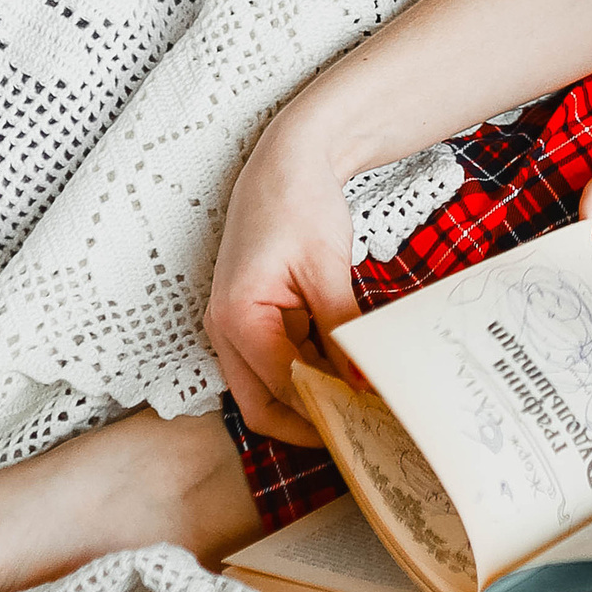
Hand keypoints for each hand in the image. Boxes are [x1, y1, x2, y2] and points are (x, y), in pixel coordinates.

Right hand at [205, 100, 360, 442]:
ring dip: (310, 402)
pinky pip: (273, 365)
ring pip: (266, 390)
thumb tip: (363, 382)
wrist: (287, 161)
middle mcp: (223, 328)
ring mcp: (232, 326)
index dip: (325, 411)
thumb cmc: (301, 203)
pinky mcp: (249, 320)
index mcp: (237, 315)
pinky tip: (346, 377)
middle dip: (309, 424)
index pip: (281, 387)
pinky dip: (306, 376)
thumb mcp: (327, 268)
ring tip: (362, 409)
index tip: (369, 424)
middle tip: (364, 431)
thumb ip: (340, 329)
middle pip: (261, 405)